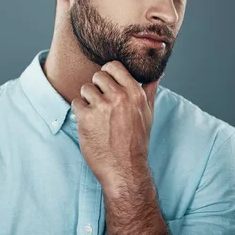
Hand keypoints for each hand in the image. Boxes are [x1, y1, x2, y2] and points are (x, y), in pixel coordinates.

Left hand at [71, 61, 161, 193]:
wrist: (124, 168)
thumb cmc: (137, 141)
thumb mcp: (148, 114)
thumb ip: (149, 90)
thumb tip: (157, 73)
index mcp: (135, 93)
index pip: (114, 66)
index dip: (108, 73)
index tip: (107, 84)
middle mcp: (119, 97)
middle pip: (98, 76)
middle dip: (97, 88)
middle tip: (101, 103)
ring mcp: (102, 107)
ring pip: (85, 88)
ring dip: (87, 100)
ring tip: (96, 115)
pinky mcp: (86, 117)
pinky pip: (76, 103)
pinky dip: (80, 112)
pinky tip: (89, 123)